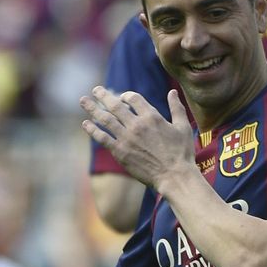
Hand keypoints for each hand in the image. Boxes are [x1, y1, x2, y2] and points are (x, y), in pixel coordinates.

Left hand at [80, 87, 194, 189]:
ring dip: (92, 108)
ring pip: (105, 119)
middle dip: (103, 95)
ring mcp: (126, 138)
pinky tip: (85, 124)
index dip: (127, 95)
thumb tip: (173, 91)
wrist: (174, 176)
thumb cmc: (181, 153)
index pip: (133, 98)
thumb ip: (177, 108)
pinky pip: (102, 138)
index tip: (123, 97)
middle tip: (95, 90)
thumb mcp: (183, 127)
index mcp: (152, 117)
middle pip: (115, 105)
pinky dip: (92, 130)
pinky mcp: (120, 152)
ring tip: (83, 101)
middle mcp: (137, 125)